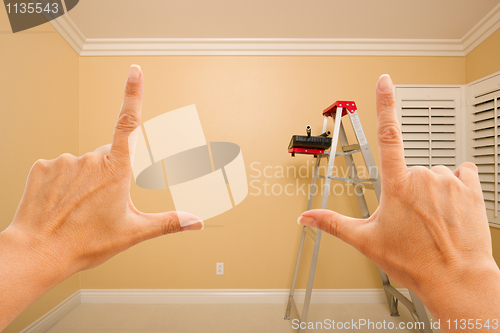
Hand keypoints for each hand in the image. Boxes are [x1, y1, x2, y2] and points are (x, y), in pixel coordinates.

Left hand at [0, 65, 202, 329]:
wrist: (39, 252)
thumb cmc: (84, 242)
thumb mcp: (133, 232)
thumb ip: (169, 222)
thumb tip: (197, 222)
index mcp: (115, 170)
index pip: (128, 122)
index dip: (133, 93)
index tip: (135, 71)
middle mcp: (90, 159)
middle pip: (107, 156)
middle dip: (109, 173)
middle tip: (100, 204)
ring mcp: (64, 161)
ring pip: (83, 163)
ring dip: (85, 179)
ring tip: (79, 207)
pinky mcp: (43, 166)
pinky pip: (59, 167)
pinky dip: (62, 181)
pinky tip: (61, 202)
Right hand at [298, 75, 499, 327]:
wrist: (456, 278)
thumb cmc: (414, 262)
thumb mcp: (366, 241)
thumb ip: (332, 223)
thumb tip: (305, 218)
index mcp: (396, 186)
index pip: (387, 135)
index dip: (385, 104)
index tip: (385, 81)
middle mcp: (423, 177)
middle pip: (409, 168)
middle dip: (407, 188)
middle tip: (410, 219)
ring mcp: (449, 181)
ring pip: (433, 174)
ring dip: (430, 190)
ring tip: (431, 219)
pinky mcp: (471, 187)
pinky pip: (461, 173)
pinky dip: (455, 185)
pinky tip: (451, 207)